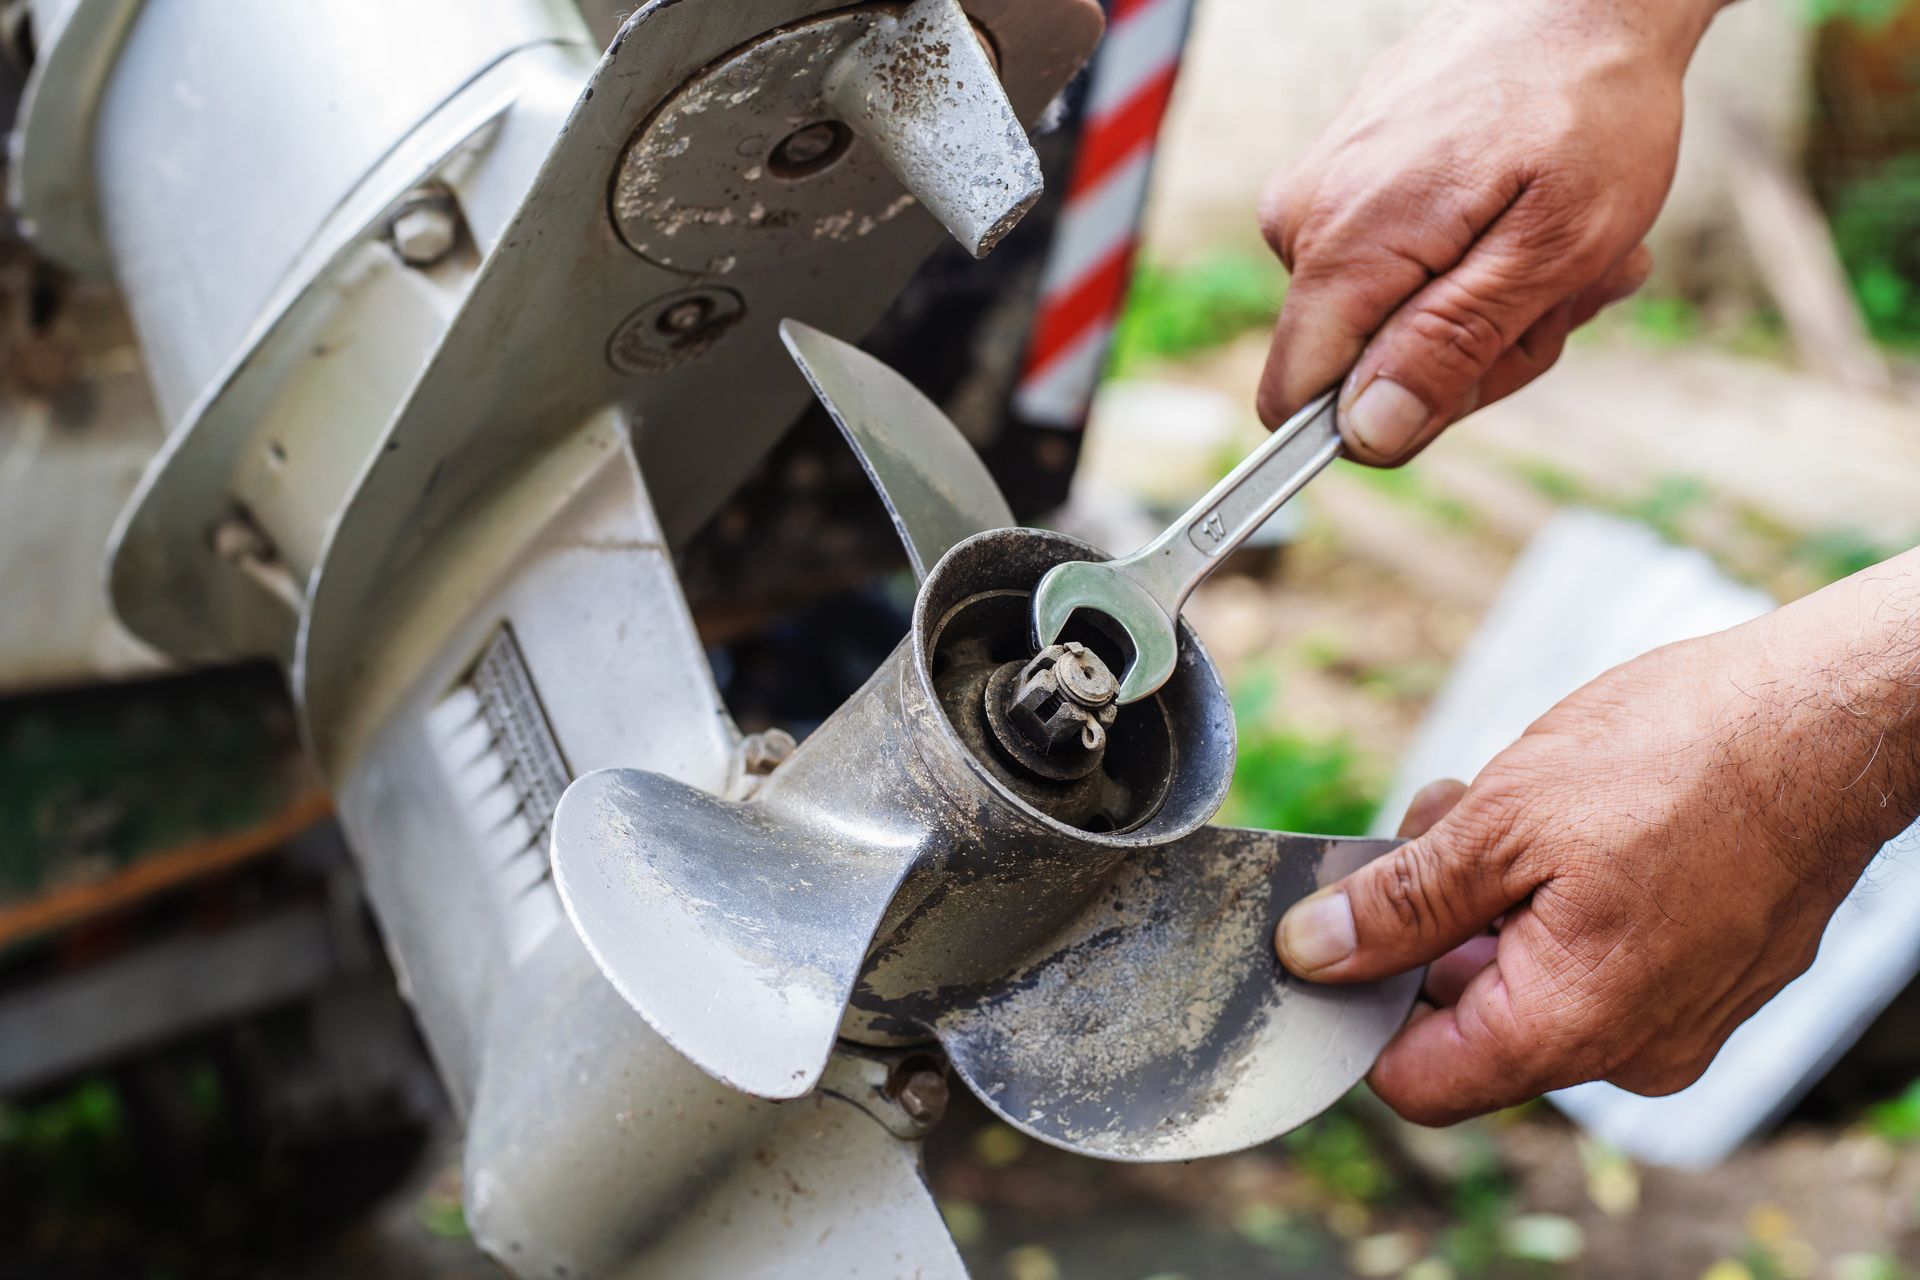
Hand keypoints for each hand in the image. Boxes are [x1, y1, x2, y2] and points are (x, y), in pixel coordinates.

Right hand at [1256, 0, 1727, 462]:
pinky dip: (1468, 264)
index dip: (1383, 420)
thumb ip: (1451, 347)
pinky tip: (1521, 218)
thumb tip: (1368, 432)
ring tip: (1551, 246)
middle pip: (1358, 370)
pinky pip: (1392, 271)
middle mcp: (1302, 222)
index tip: (1474, 375)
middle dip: (1467, 355)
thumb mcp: (1550, 250)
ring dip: (1482, 310)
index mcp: (1343, 246)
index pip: (1295, 401)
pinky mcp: (1340, 180)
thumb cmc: (1586, 109)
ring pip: (1386, 324)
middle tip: (1550, 295)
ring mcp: (1317, 196)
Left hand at [1275, 556, 1919, 1124]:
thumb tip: (1312, 954)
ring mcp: (1676, 1015)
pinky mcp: (1704, 974)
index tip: (1340, 924)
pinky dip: (1550, 896)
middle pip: (1467, 1021)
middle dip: (1425, 925)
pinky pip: (1591, 956)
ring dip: (1484, 895)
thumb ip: (1400, 904)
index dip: (1360, 1004)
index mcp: (1569, 1029)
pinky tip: (1552, 815)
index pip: (1416, 1082)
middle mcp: (1629, 1048)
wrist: (1830, 719)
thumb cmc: (1680, 758)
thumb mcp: (1501, 821)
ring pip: (1526, 977)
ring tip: (1493, 803)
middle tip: (1434, 828)